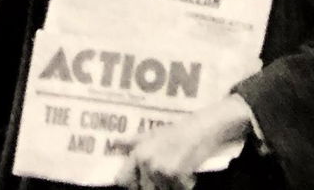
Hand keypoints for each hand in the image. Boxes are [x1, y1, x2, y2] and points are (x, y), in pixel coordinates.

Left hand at [114, 96, 253, 188]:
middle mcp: (147, 163)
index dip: (129, 182)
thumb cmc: (175, 132)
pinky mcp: (178, 178)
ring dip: (166, 187)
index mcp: (138, 153)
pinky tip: (185, 176)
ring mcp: (162, 171)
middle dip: (150, 186)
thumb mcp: (151, 134)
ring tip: (173, 173)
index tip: (137, 181)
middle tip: (163, 173)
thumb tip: (112, 143)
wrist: (201, 129)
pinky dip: (181, 187)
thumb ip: (131, 142)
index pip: (121, 180)